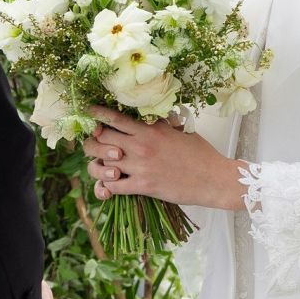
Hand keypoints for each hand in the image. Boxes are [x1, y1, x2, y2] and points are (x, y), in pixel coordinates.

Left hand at [81, 107, 244, 210]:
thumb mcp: (180, 130)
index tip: (86, 112)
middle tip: (93, 144)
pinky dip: (107, 186)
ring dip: (97, 166)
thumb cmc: (200, 154)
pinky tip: (111, 185)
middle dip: (92, 142)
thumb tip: (152, 113)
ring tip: (102, 167)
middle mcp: (141, 146)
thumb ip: (161, 122)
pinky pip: (113, 186)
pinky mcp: (144, 186)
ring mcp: (141, 166)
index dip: (96, 114)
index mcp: (149, 130)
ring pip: (102, 164)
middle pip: (100, 139)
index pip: (114, 118)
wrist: (213, 178)